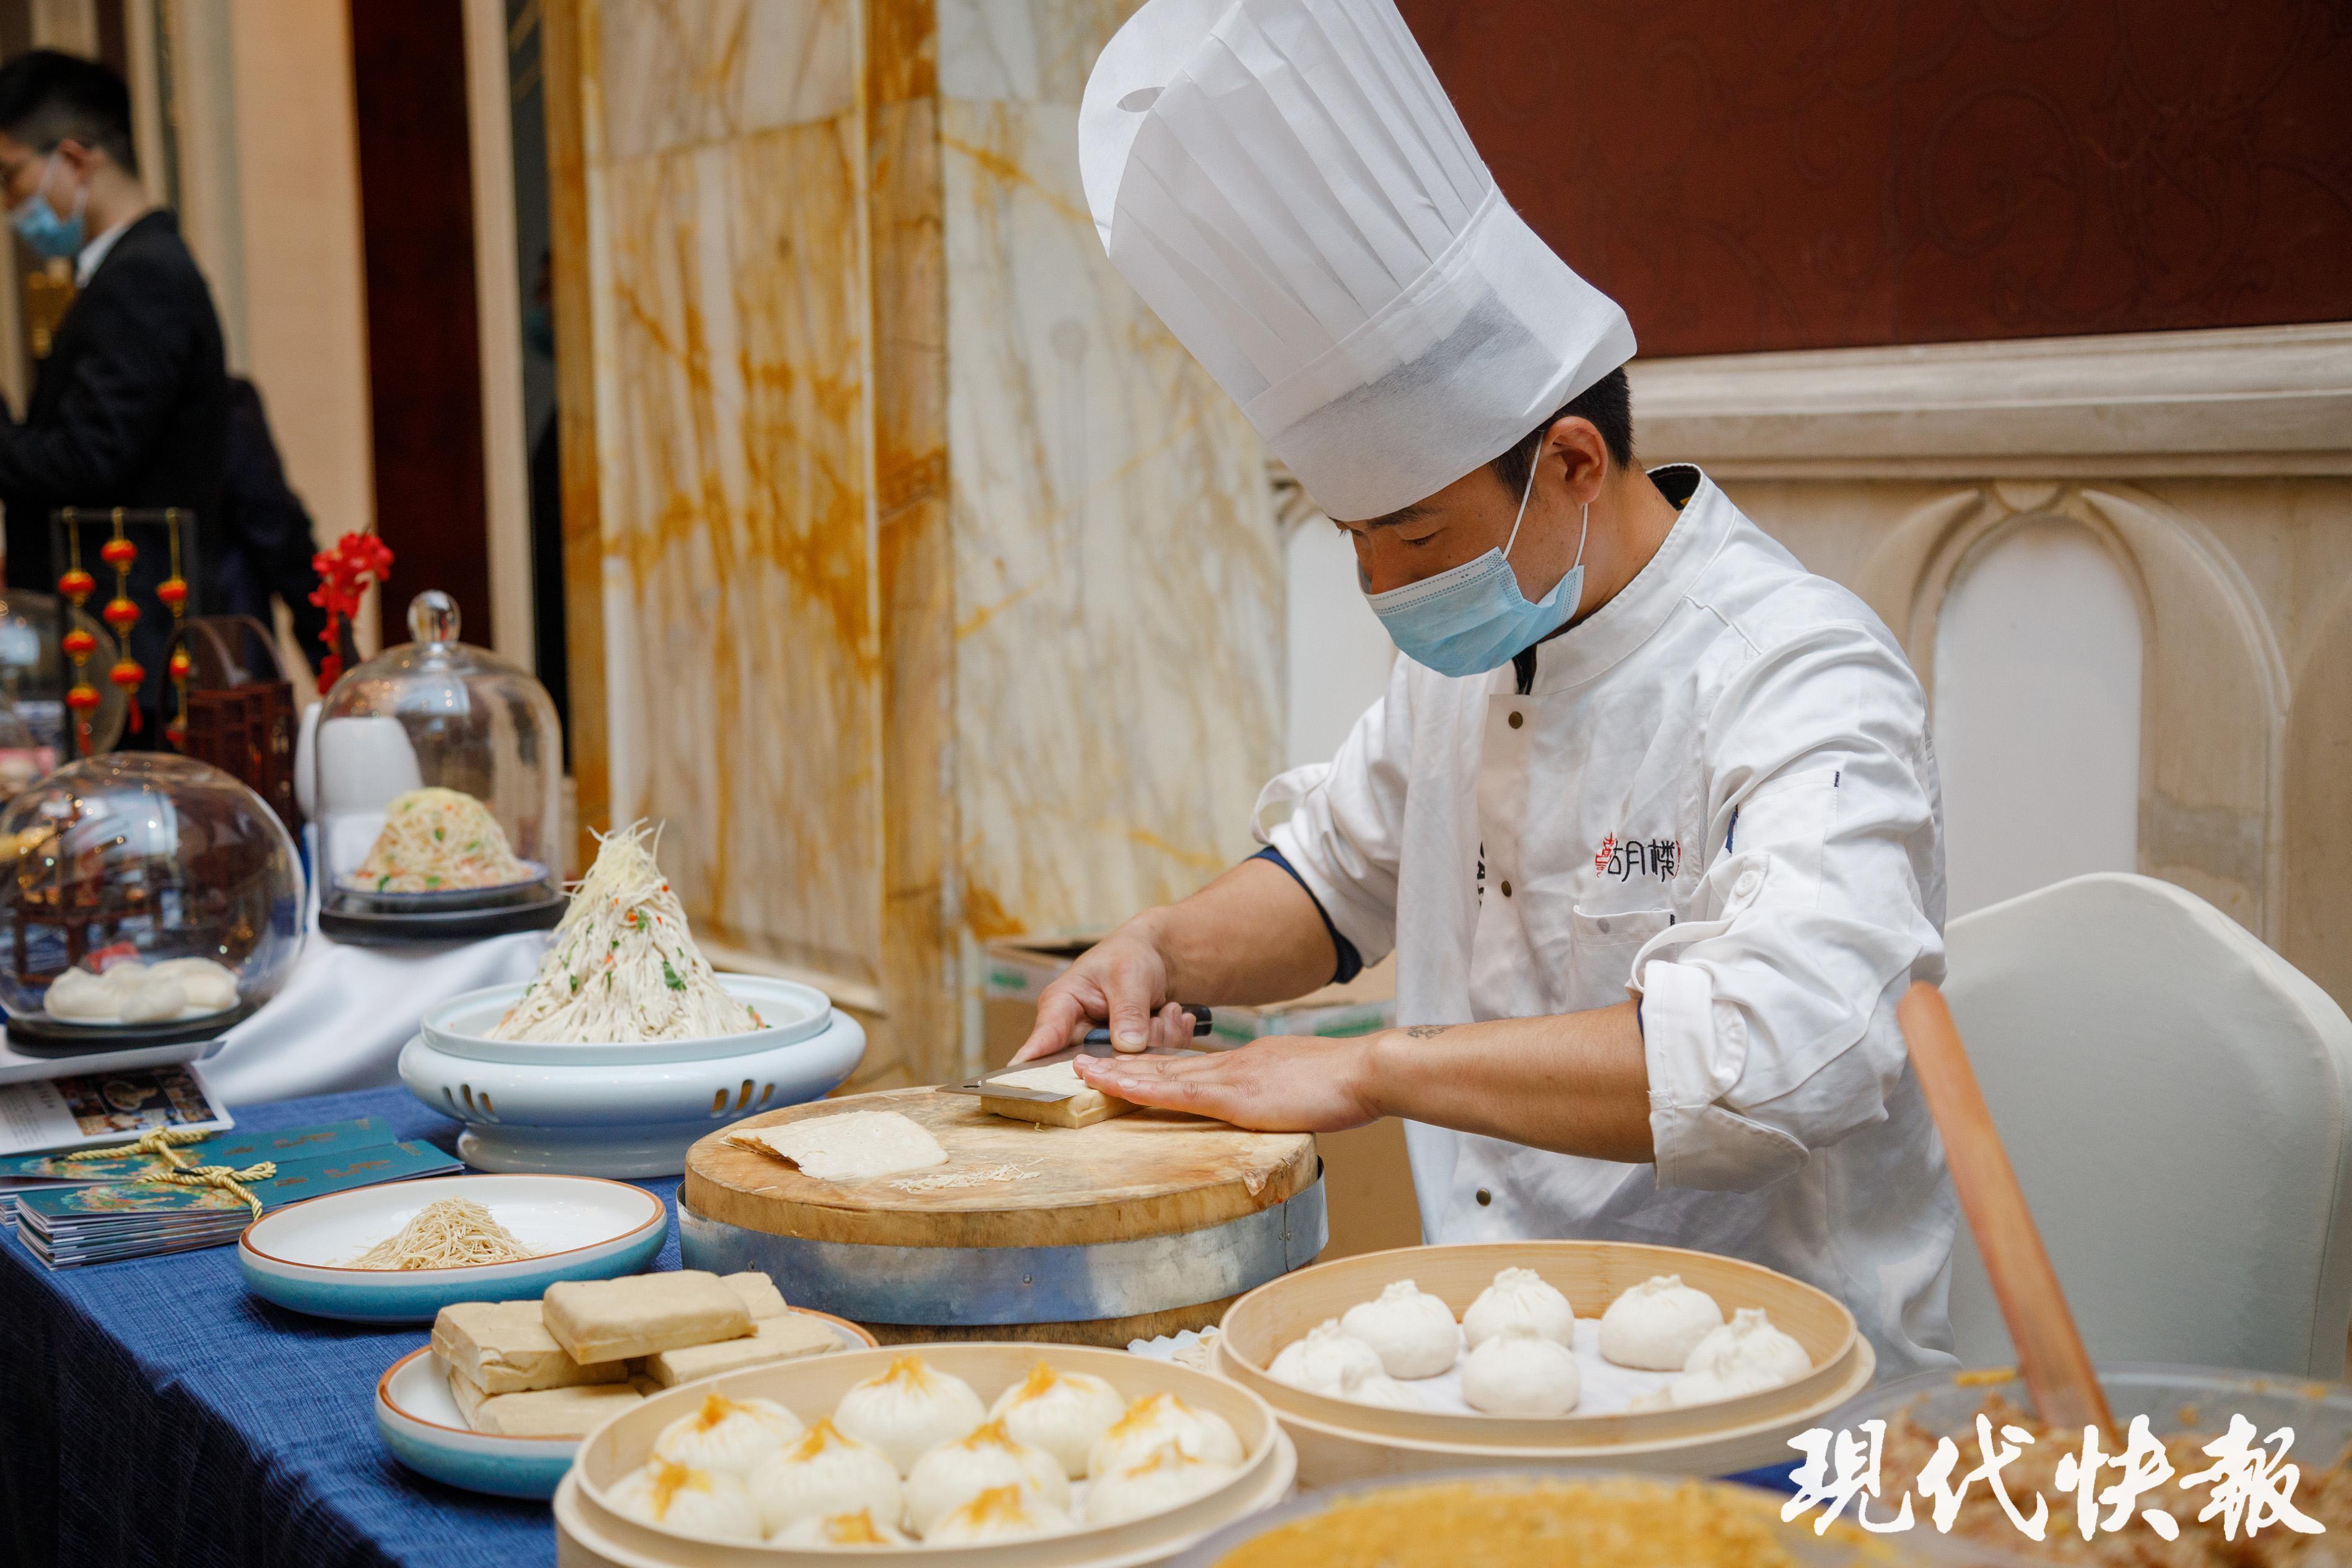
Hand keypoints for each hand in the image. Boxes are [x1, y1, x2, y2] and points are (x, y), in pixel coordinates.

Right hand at [1011, 922, 1199, 1061]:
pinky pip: (1146, 1065)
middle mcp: (1074, 1034)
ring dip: (1156, 1041)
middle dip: (1131, 1050)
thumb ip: (1127, 1010)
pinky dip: (1166, 1042)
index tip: (1029, 1086)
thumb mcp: (1129, 975)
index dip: (1034, 1067)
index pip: (1042, 1041)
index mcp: (1060, 1006)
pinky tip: (1171, 1017)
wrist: (1155, 957)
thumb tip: (1127, 1046)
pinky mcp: (1122, 1057)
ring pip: (1125, 1068)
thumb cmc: (1129, 956)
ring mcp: (1099, 1050)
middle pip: (1091, 1065)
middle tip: (1159, 1019)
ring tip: (1168, 1010)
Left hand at [1072, 1034, 1380, 1132]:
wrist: (1365, 1072)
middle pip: (1165, 1066)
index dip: (1152, 1066)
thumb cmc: (1346, 1085)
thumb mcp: (1302, 1087)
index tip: (1123, 1065)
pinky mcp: (1233, 1095)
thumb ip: (1279, 1095)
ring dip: (1119, 1072)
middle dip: (1123, 1064)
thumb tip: (1272, 1105)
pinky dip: (1139, 1089)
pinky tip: (1113, 1086)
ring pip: (1161, 1075)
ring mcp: (1229, 1078)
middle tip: (1083, 1060)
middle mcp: (1230, 1065)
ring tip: (1082, 1069)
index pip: (1190, 1067)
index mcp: (1246, 1065)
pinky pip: (1175, 1093)